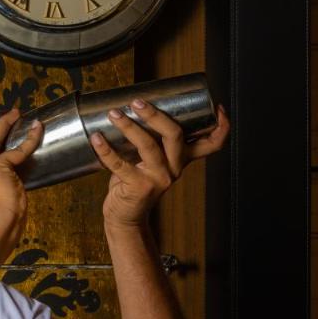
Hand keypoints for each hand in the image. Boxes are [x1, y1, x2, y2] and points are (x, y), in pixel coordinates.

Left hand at [91, 99, 232, 226]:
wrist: (126, 216)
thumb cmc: (135, 183)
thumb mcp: (152, 163)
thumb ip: (151, 142)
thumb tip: (131, 108)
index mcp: (181, 159)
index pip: (212, 144)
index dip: (221, 127)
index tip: (219, 108)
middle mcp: (174, 168)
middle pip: (175, 135)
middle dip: (156, 115)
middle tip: (137, 102)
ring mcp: (158, 178)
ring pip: (148, 146)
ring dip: (129, 127)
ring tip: (114, 114)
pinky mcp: (139, 187)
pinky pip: (120, 164)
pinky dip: (106, 149)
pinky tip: (96, 138)